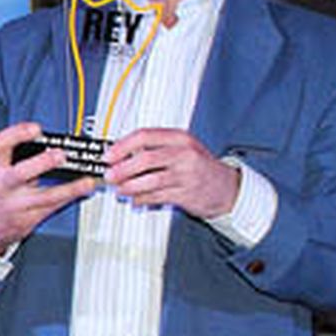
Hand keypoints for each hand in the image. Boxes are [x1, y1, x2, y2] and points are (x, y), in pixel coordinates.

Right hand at [0, 122, 95, 254]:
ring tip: (87, 181)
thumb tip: (50, 141)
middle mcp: (4, 186)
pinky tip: (83, 191)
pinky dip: (71, 197)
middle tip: (60, 154)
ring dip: (69, 188)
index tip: (36, 129)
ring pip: (44, 197)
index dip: (17, 134)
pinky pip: (54, 207)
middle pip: (20, 173)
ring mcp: (16, 205)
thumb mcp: (0, 170)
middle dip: (42, 163)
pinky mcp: (29, 219)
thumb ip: (19, 156)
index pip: (1, 145)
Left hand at [104, 127, 238, 218]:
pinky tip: (135, 199)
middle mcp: (184, 154)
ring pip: (150, 180)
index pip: (145, 136)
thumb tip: (120, 155)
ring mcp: (187, 175)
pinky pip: (157, 196)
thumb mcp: (181, 149)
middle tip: (109, 175)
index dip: (122, 146)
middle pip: (146, 159)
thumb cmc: (199, 167)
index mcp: (180, 139)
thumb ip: (154, 149)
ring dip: (129, 186)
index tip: (108, 156)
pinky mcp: (186, 194)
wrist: (227, 188)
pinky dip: (142, 199)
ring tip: (120, 189)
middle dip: (122, 169)